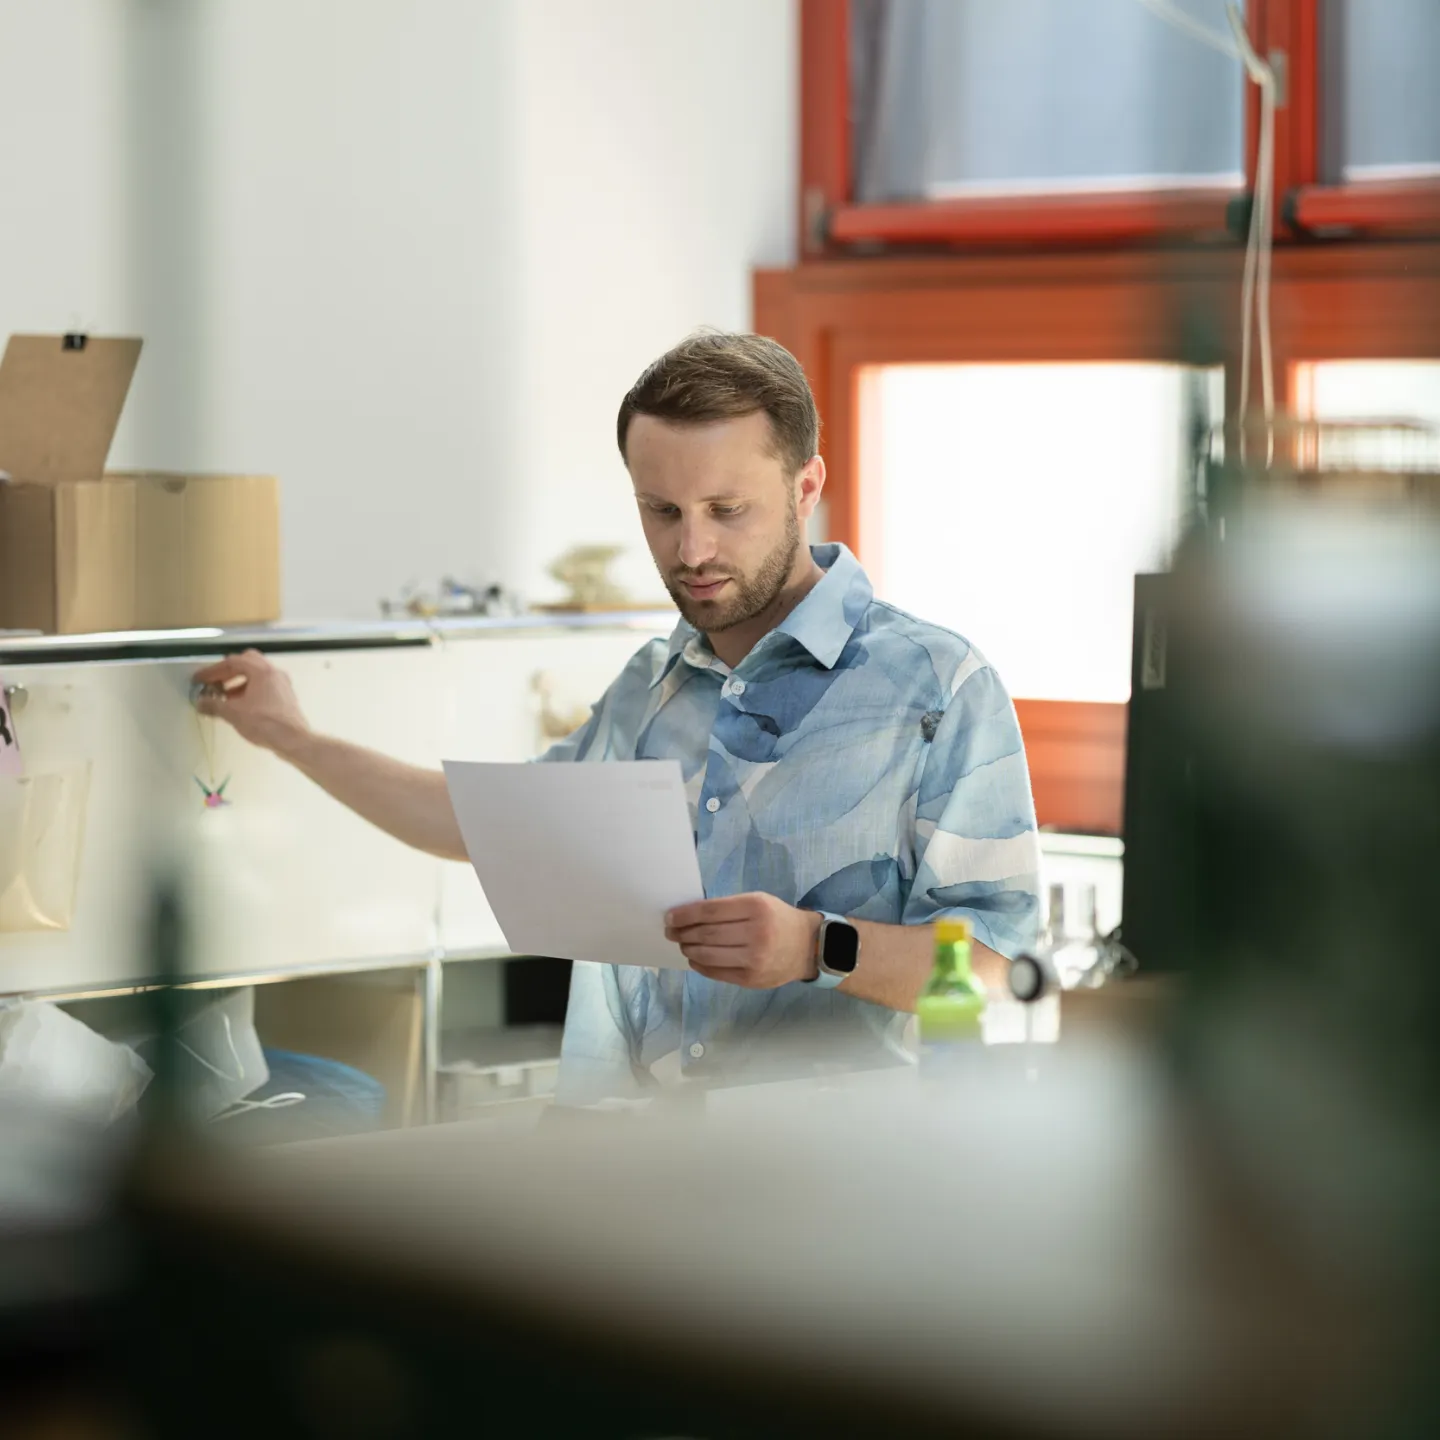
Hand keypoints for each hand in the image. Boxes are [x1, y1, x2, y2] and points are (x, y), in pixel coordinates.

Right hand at [192, 650, 310, 757]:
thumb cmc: (264, 723)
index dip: (212, 670)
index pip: (233, 662)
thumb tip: (200, 703)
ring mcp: (282, 684)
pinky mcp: (286, 696)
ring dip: (238, 682)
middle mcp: (275, 672)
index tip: (199, 680)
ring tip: (223, 696)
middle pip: (247, 662)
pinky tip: (239, 705)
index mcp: (262, 671)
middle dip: (227, 672)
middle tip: (213, 683)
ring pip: (257, 675)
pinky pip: (264, 686)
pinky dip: (249, 690)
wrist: (293, 740)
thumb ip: (214, 705)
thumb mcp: (233, 713)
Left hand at [665, 893, 821, 988]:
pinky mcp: (751, 979)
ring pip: (708, 955)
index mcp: (756, 908)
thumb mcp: (758, 902)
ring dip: (688, 948)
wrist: (808, 947)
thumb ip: (728, 907)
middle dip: (682, 932)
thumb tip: (689, 915)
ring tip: (682, 943)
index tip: (670, 917)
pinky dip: (699, 964)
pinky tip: (694, 958)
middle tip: (670, 931)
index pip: (710, 911)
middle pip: (706, 934)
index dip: (685, 915)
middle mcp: (756, 934)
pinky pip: (716, 972)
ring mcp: (753, 960)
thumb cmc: (777, 919)